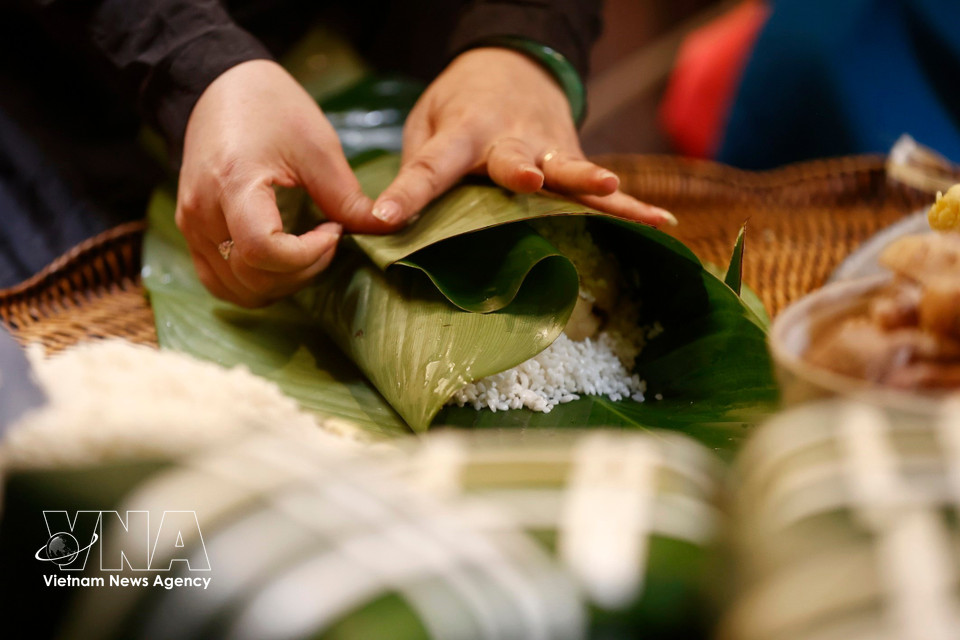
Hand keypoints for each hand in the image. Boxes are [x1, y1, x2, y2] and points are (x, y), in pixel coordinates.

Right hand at [176, 60, 391, 306]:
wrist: (221, 87)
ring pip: (237, 291)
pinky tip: (284, 259)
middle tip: (328, 239)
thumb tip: (389, 228)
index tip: (333, 229)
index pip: (263, 251)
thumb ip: (348, 198)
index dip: (308, 254)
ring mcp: (190, 227)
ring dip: (281, 284)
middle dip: (303, 271)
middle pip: (253, 278)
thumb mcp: (319, 148)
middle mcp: (201, 212)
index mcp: (233, 183)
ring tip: (307, 250)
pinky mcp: (191, 234)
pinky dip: (256, 284)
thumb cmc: (272, 108)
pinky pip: (221, 282)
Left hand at [371, 48, 675, 226]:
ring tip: (611, 186)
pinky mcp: (574, 161)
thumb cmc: (460, 104)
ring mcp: (550, 149)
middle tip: (525, 180)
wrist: (516, 66)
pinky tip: (662, 224)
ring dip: (588, 179)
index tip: (386, 220)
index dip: (408, 193)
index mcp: (463, 130)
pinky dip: (632, 208)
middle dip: (520, 171)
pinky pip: (602, 192)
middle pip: (514, 158)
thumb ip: (418, 166)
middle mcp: (510, 139)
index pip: (431, 164)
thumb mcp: (426, 123)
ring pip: (569, 170)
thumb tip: (394, 225)